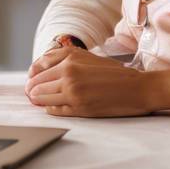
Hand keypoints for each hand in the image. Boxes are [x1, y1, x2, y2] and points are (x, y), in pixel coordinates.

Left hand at [25, 47, 155, 116]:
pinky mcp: (78, 108)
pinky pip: (54, 110)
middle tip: (32, 94)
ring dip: (39, 101)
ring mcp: (72, 92)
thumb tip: (37, 70)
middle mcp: (68, 73)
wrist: (137, 89)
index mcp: (70, 58)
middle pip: (36, 84)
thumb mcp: (87, 57)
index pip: (38, 67)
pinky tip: (54, 107)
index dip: (32, 76)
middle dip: (32, 90)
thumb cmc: (114, 73)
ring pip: (41, 98)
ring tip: (40, 102)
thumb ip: (63, 59)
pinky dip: (50, 109)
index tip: (32, 81)